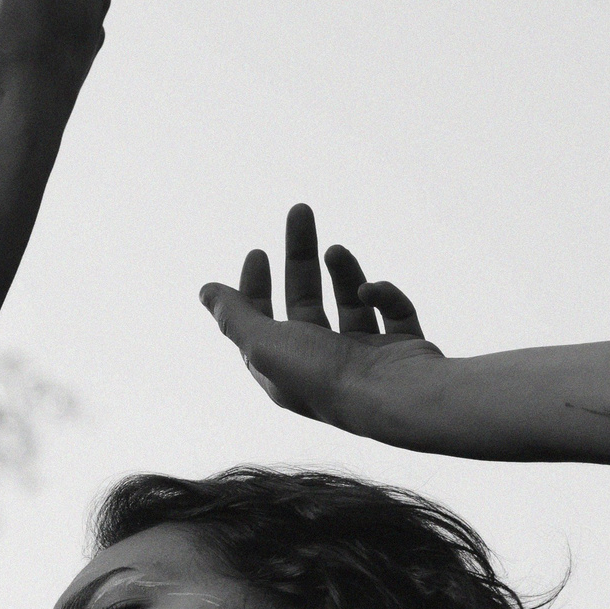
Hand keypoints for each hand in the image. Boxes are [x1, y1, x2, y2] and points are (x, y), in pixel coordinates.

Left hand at [199, 203, 448, 447]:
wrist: (396, 396)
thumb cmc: (325, 375)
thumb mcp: (265, 344)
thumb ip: (234, 317)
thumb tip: (206, 292)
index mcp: (287, 371)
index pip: (263, 325)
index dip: (255, 288)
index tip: (258, 252)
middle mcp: (325, 365)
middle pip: (306, 303)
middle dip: (300, 258)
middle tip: (300, 212)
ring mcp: (366, 357)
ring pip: (351, 303)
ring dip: (342, 271)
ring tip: (336, 250)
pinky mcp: (402, 348)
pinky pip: (392, 311)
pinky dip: (383, 294)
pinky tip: (371, 290)